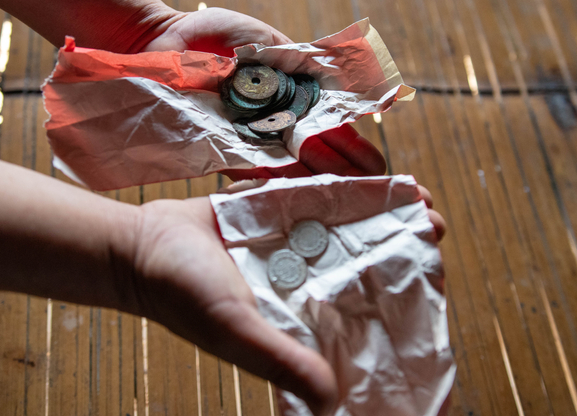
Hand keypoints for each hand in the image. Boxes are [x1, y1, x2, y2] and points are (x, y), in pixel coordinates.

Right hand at [123, 186, 444, 415]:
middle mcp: (303, 284)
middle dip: (404, 250)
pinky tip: (380, 182)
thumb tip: (331, 400)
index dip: (401, 301)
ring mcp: (291, 247)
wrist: (140, 247)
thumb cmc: (182, 297)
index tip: (435, 281)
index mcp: (301, 318)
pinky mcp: (275, 215)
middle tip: (434, 228)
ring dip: (387, 218)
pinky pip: (320, 201)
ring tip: (421, 202)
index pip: (364, 314)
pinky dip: (351, 192)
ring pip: (350, 232)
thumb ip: (279, 359)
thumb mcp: (233, 331)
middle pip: (365, 268)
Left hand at [141, 7, 387, 179]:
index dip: (349, 137)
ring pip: (288, 161)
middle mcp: (269, 119)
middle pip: (313, 146)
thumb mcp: (261, 37)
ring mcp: (247, 135)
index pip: (325, 119)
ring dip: (316, 176)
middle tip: (374, 183)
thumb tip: (336, 73)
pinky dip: (274, 179)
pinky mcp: (219, 146)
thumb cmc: (210, 33)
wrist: (161, 41)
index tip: (375, 156)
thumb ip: (293, 55)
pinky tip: (300, 191)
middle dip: (342, 164)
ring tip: (346, 194)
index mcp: (284, 93)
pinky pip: (250, 167)